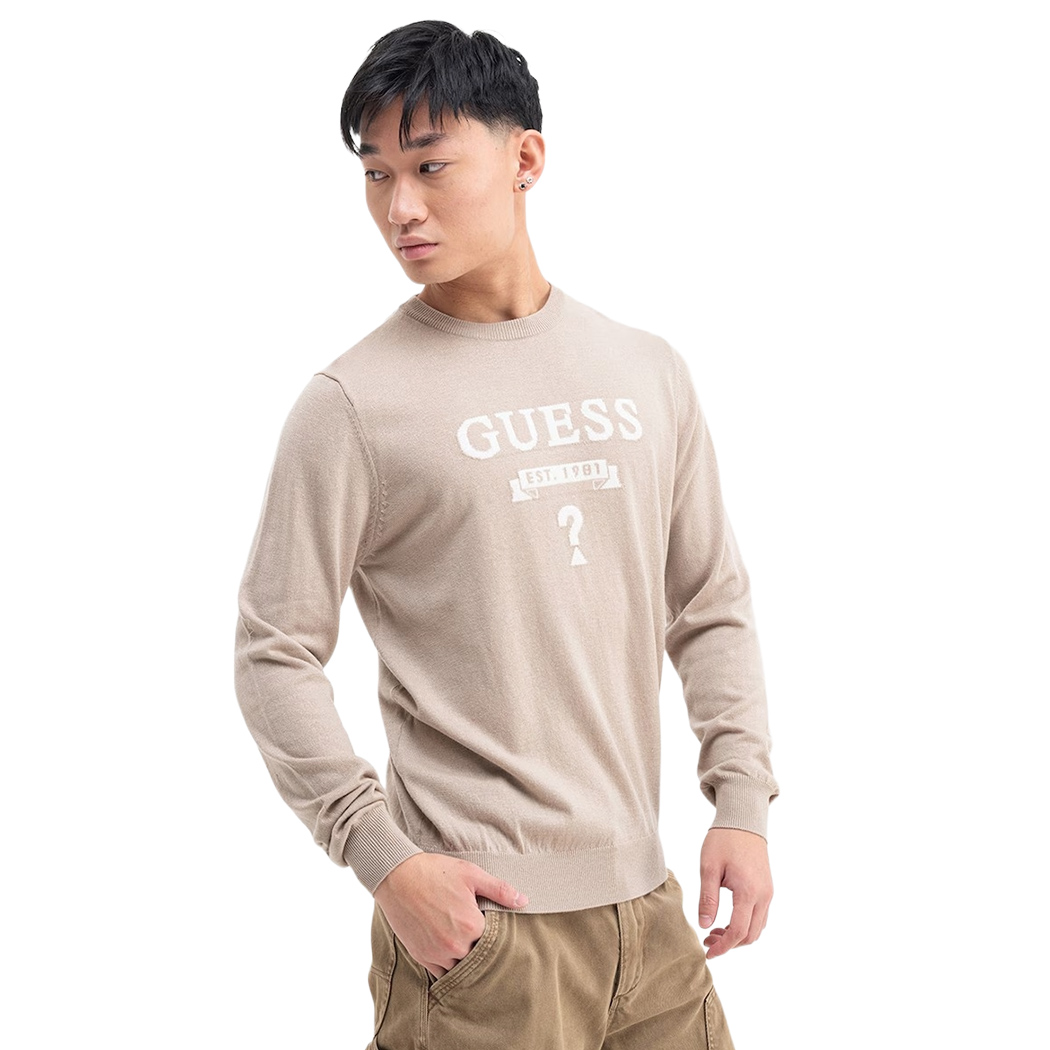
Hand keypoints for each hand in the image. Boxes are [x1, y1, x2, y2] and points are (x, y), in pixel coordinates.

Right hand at [373, 853, 528, 978]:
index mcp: (471, 925)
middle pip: (478, 956)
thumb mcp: (471, 874)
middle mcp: (455, 945)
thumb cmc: (435, 872)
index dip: (496, 934)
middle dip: (482, 948)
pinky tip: (452, 953)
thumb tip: (524, 901)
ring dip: (465, 960)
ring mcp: (437, 953)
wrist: (397, 876)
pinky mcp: (421, 956)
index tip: (494, 926)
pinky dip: (449, 966)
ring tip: (467, 944)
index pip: (494, 941)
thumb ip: (499, 890)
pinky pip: (441, 973)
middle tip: (481, 936)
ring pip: (461, 968)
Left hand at [698, 827, 772, 957]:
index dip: (723, 947)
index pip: (739, 932)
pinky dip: (746, 925)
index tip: (708, 952)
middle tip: (708, 941)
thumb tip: (704, 925)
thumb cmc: (724, 840)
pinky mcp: (767, 889)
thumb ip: (708, 898)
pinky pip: (760, 917)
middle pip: (751, 935)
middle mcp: (763, 896)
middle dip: (730, 944)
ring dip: (738, 936)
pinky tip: (728, 920)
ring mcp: (768, 893)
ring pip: (758, 928)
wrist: (743, 821)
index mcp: (749, 892)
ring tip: (714, 931)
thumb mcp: (709, 867)